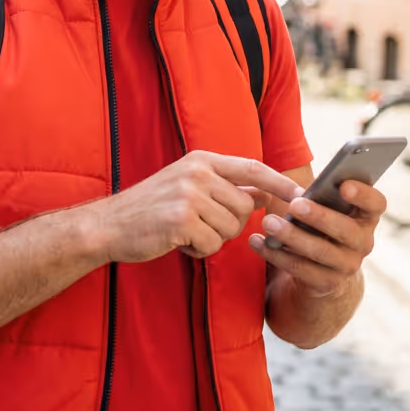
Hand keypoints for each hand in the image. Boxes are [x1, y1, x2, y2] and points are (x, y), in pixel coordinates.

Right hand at [90, 151, 297, 262]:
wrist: (107, 225)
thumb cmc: (148, 209)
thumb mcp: (186, 185)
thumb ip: (222, 186)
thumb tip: (261, 194)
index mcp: (200, 160)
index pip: (252, 167)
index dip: (280, 182)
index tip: (302, 195)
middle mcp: (197, 172)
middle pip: (243, 206)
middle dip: (229, 225)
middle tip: (198, 226)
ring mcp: (188, 195)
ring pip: (230, 228)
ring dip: (211, 239)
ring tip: (184, 232)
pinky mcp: (181, 220)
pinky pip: (212, 244)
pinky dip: (198, 250)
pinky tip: (176, 242)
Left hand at [249, 179, 385, 296]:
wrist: (319, 278)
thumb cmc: (317, 230)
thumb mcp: (323, 212)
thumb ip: (319, 197)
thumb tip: (297, 188)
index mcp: (364, 218)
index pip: (376, 204)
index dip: (363, 194)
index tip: (343, 185)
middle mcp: (362, 243)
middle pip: (345, 229)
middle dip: (319, 216)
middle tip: (295, 205)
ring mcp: (347, 266)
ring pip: (320, 250)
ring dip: (292, 235)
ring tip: (268, 222)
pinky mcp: (326, 284)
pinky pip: (300, 268)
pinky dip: (276, 254)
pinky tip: (256, 242)